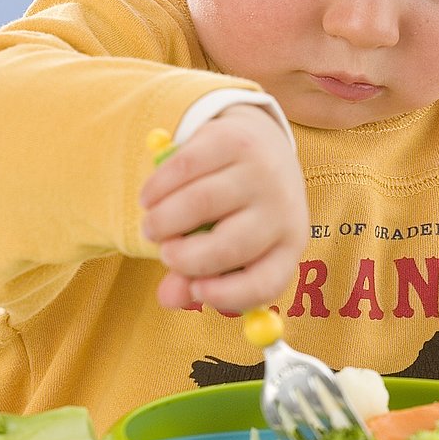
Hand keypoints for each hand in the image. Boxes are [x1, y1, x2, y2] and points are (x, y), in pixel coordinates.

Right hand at [139, 105, 307, 313]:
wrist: (258, 142)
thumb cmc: (239, 210)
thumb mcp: (229, 246)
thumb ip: (196, 277)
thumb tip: (168, 299)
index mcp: (288, 244)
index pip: (265, 281)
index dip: (228, 294)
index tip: (195, 291)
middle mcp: (283, 207)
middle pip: (229, 245)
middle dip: (183, 256)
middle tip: (163, 251)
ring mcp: (261, 170)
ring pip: (200, 203)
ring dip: (163, 221)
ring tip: (152, 225)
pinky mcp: (235, 139)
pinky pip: (185, 167)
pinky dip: (157, 188)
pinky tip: (149, 198)